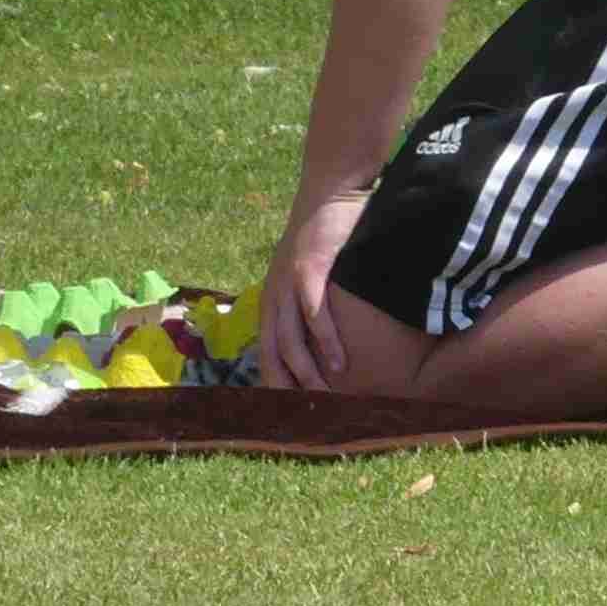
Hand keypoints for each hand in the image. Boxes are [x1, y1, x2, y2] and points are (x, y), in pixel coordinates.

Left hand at [257, 188, 369, 392]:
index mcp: (272, 298)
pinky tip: (339, 360)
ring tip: (325, 395)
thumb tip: (320, 335)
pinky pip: (314, 312)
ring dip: (308, 371)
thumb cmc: (323, 233)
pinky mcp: (309, 268)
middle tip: (307, 415)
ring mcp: (289, 282)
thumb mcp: (306, 269)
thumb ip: (307, 299)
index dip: (274, 382)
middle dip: (288, 387)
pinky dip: (326, 340)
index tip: (290, 412)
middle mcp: (274, 294)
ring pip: (292, 339)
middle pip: (274, 353)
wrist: (329, 189)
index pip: (267, 351)